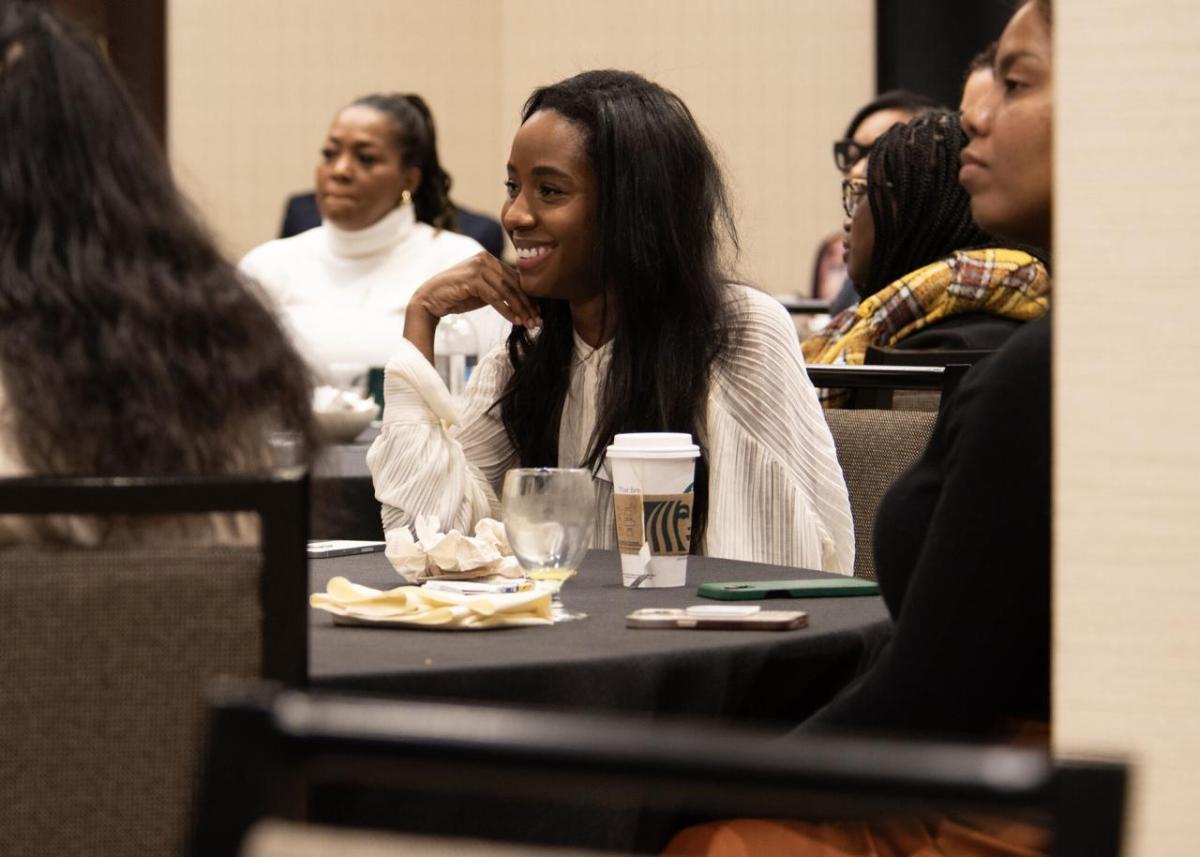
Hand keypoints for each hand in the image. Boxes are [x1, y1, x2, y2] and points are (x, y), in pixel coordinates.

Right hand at [410, 252, 540, 327]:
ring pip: (507, 290)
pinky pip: (495, 297)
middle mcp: (485, 259)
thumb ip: (500, 290)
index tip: (538, 313)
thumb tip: (524, 300)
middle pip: (513, 284)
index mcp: (489, 259)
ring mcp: (478, 266)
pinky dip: (507, 310)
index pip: (514, 278)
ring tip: (529, 323)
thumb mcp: (483, 292)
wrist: (430, 300)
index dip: (528, 296)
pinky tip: (515, 321)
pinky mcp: (472, 278)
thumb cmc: (457, 297)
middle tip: (537, 321)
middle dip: (527, 304)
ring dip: (520, 309)